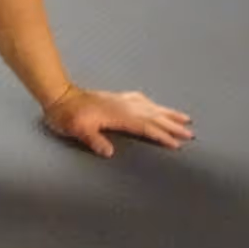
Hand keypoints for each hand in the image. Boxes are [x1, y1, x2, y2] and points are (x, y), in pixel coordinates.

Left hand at [43, 86, 194, 157]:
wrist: (58, 95)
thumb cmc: (67, 115)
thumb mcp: (77, 130)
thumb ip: (93, 140)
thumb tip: (108, 152)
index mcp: (117, 115)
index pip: (145, 127)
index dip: (161, 135)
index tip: (177, 144)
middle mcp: (122, 106)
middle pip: (153, 116)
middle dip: (172, 125)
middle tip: (190, 133)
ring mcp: (119, 100)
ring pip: (149, 106)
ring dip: (166, 113)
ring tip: (183, 117)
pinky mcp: (114, 97)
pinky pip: (140, 99)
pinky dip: (151, 103)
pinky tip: (154, 105)